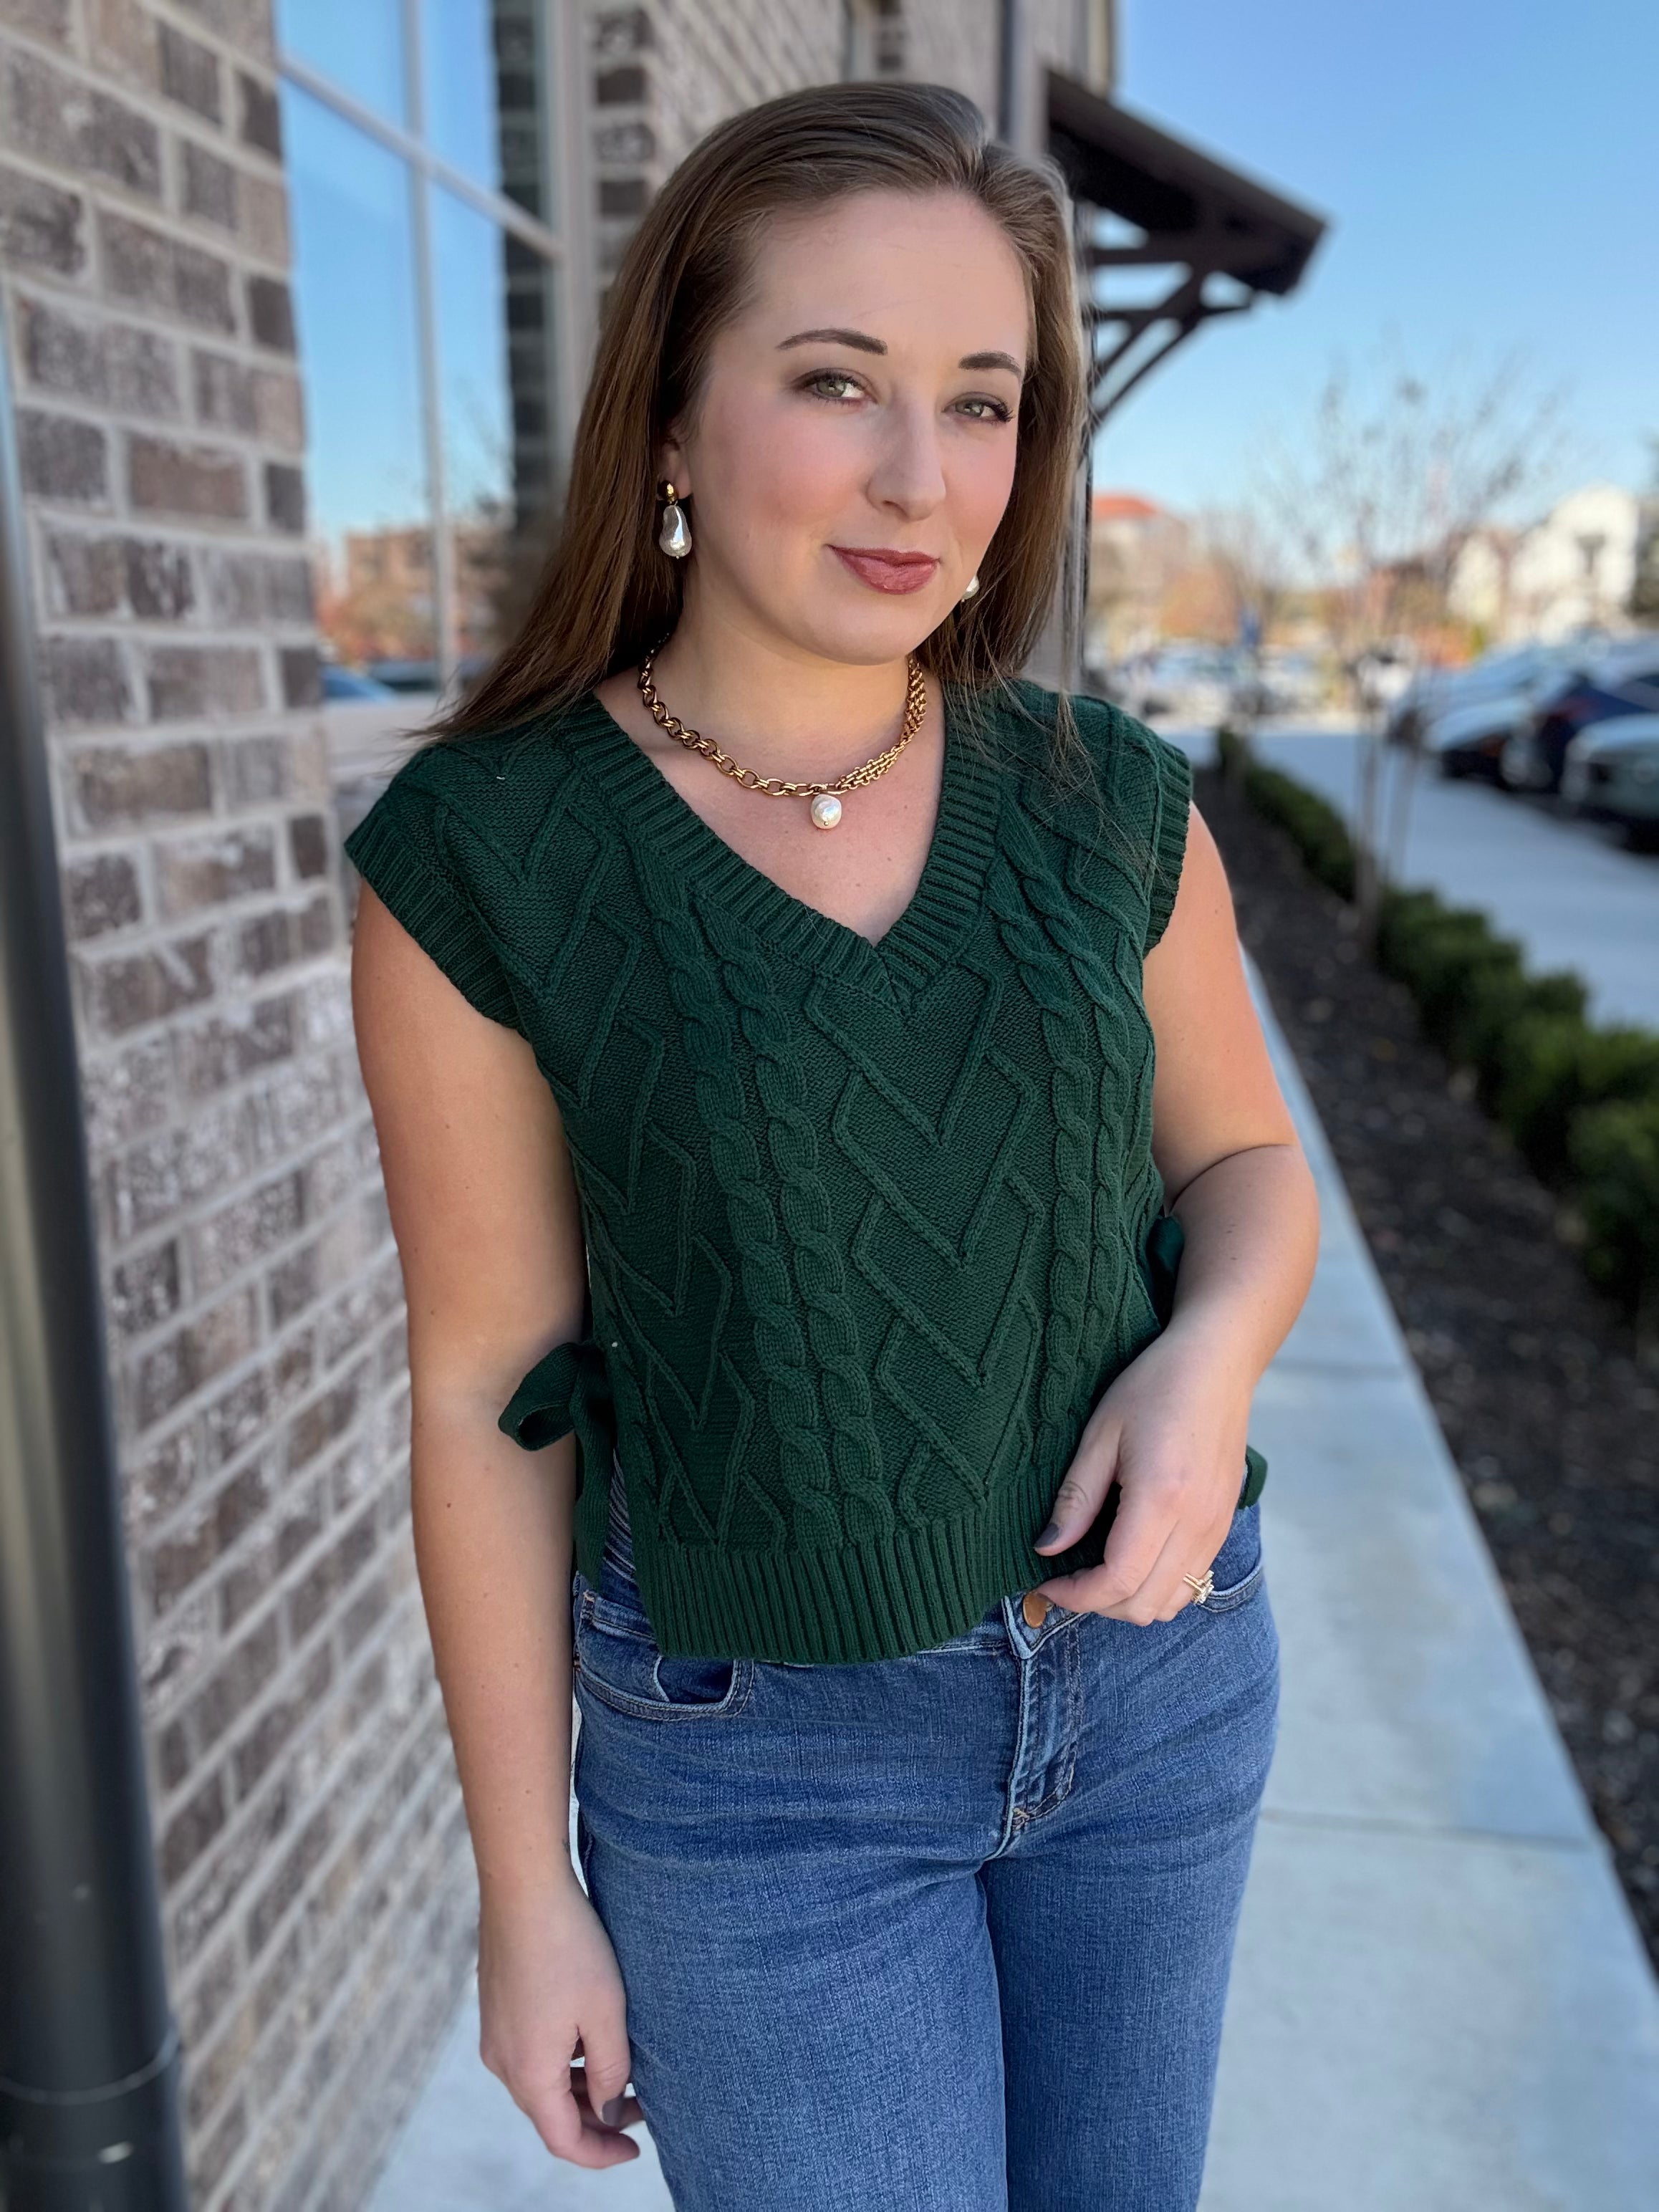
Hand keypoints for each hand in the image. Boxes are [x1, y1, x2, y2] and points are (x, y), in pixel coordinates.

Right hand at [478, 1873, 644, 2166]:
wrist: (523, 1886)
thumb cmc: (570, 1946)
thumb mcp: (606, 2012)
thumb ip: (611, 2070)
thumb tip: (608, 2110)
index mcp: (529, 2072)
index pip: (563, 2139)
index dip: (601, 2153)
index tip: (636, 2149)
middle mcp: (502, 2061)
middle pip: (550, 2113)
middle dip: (596, 2118)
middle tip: (641, 2105)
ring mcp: (494, 2032)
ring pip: (540, 2082)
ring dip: (580, 2087)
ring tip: (623, 2070)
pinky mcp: (496, 2007)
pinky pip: (529, 2053)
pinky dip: (561, 2061)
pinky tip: (590, 2035)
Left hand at [1029, 1322, 1249, 1623]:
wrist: (1217, 1364)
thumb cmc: (1154, 1386)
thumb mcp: (1101, 1433)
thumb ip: (1075, 1497)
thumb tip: (1047, 1549)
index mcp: (1162, 1498)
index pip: (1119, 1581)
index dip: (1076, 1597)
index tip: (1046, 1583)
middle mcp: (1197, 1523)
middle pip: (1145, 1605)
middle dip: (1099, 1603)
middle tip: (1067, 1578)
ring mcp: (1217, 1528)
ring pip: (1173, 1603)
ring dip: (1130, 1600)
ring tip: (1098, 1570)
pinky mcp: (1224, 1525)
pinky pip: (1194, 1582)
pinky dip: (1158, 1586)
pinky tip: (1134, 1556)